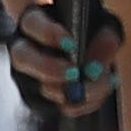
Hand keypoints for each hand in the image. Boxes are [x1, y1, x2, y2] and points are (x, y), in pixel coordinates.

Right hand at [8, 0, 119, 116]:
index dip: (48, 33)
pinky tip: (98, 93)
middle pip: (22, 58)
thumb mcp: (102, 25)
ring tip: (103, 81)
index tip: (71, 43)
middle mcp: (23, 50)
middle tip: (73, 73)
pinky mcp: (41, 101)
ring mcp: (28, 78)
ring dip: (74, 89)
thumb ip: (106, 32)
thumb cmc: (90, 32)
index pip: (32, 24)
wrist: (85, 51)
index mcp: (34, 23)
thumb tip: (108, 44)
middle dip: (48, 67)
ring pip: (43, 88)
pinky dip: (83, 104)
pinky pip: (60, 107)